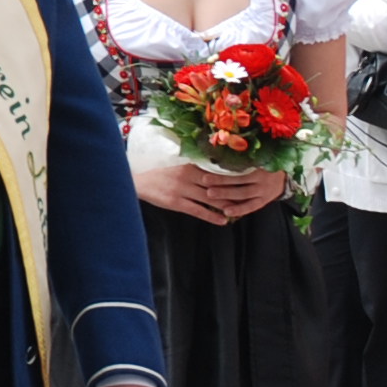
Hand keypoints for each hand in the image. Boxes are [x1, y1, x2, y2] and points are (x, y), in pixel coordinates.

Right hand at [134, 157, 287, 221]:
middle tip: (248, 196)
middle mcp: (188, 177)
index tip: (246, 180)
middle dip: (232, 192)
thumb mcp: (178, 167)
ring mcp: (183, 190)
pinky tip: (223, 221)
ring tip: (240, 210)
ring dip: (226, 205)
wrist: (139, 183)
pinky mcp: (177, 203)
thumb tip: (214, 171)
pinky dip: (212, 216)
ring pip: (210, 199)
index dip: (231, 177)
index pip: (215, 172)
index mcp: (189, 166)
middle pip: (216, 186)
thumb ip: (195, 168)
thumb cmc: (159, 175)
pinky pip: (198, 211)